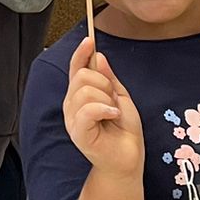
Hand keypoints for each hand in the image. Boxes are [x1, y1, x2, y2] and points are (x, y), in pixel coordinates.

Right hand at [63, 40, 142, 178]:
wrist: (128, 158)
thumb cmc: (124, 131)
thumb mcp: (120, 97)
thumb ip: (108, 78)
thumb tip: (98, 56)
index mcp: (80, 96)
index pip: (75, 68)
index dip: (80, 53)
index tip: (89, 40)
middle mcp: (72, 105)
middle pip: (82, 76)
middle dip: (104, 83)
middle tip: (114, 101)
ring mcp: (73, 119)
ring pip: (85, 91)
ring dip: (107, 98)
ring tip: (112, 112)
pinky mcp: (78, 132)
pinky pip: (87, 109)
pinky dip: (104, 109)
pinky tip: (112, 116)